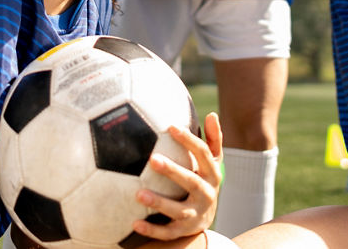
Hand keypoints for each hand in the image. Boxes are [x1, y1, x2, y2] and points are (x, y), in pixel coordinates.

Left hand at [132, 112, 223, 241]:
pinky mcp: (184, 231)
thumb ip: (212, 140)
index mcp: (212, 174)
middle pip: (190, 181)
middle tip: (152, 159)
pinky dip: (151, 230)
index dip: (188, 140)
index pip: (203, 154)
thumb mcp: (212, 162)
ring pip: (178, 210)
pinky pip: (167, 232)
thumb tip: (213, 114)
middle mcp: (206, 194)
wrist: (204, 219)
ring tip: (139, 194)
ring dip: (159, 202)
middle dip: (173, 171)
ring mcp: (195, 214)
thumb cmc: (203, 180)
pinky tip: (134, 224)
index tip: (171, 127)